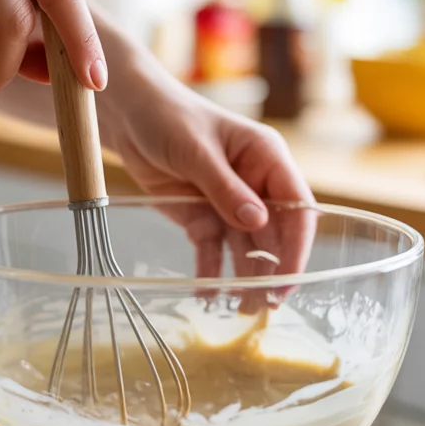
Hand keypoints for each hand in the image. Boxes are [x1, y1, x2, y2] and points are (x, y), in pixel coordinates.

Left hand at [101, 62, 315, 289]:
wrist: (127, 115)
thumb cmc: (168, 116)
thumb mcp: (197, 150)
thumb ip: (226, 188)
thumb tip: (258, 222)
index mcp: (267, 158)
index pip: (296, 206)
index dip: (297, 244)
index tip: (290, 277)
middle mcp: (255, 184)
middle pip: (275, 234)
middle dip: (273, 270)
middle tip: (266, 305)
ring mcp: (229, 203)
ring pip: (246, 248)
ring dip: (246, 278)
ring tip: (242, 310)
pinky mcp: (202, 216)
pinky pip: (213, 250)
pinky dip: (212, 272)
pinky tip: (209, 295)